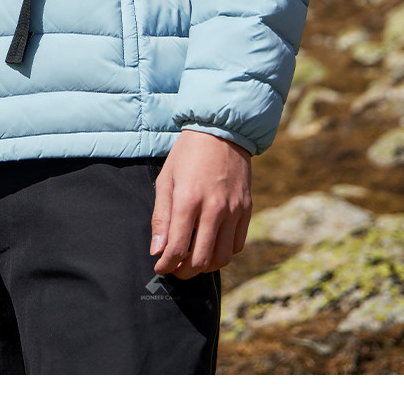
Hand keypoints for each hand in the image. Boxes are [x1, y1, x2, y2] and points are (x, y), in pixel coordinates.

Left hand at [150, 130, 251, 278]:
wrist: (220, 131)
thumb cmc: (188, 154)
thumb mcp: (166, 180)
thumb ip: (161, 217)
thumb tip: (158, 250)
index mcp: (188, 200)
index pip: (177, 248)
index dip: (166, 265)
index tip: (160, 267)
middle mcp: (214, 209)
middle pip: (201, 261)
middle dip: (184, 272)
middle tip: (175, 268)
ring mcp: (234, 211)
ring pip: (222, 258)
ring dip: (205, 266)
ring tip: (192, 259)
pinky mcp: (246, 210)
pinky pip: (237, 246)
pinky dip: (223, 253)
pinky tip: (211, 245)